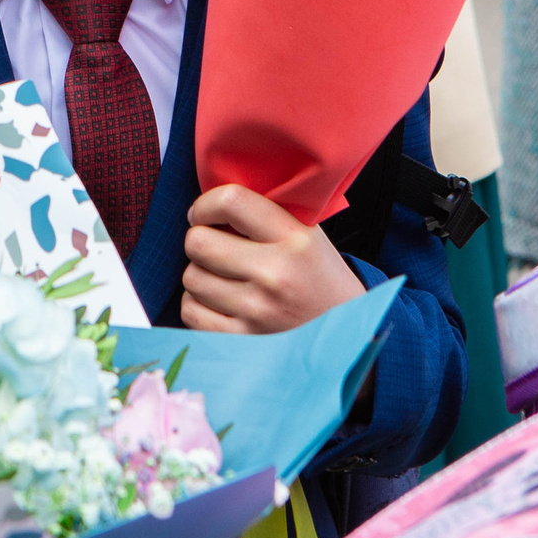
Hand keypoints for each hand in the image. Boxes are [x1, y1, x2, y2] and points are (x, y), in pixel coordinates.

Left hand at [180, 184, 365, 334]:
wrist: (346, 332)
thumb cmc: (317, 274)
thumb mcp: (307, 233)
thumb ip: (266, 211)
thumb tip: (211, 197)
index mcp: (295, 239)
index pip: (231, 201)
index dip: (207, 203)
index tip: (205, 212)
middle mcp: (275, 274)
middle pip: (199, 242)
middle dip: (199, 238)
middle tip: (212, 242)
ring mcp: (258, 311)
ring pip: (191, 278)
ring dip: (200, 272)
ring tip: (222, 274)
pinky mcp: (243, 340)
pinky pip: (191, 312)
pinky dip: (198, 304)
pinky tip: (219, 300)